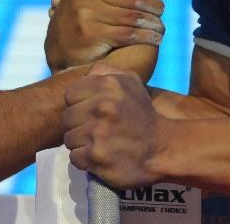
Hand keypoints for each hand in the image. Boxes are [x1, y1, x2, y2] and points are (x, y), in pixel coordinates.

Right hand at [45, 0, 163, 74]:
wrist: (62, 47)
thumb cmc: (84, 12)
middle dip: (151, 6)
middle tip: (161, 10)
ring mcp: (85, 11)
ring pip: (131, 16)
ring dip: (151, 23)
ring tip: (159, 26)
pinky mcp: (90, 32)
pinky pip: (127, 33)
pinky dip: (145, 37)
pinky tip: (154, 39)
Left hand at [63, 63, 164, 188]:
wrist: (161, 148)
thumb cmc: (141, 113)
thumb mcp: (130, 82)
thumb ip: (104, 71)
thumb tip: (84, 74)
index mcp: (108, 85)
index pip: (70, 94)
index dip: (79, 104)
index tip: (92, 112)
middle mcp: (102, 106)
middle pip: (67, 118)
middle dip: (79, 124)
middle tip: (97, 129)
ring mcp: (98, 132)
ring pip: (69, 138)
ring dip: (82, 143)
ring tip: (100, 142)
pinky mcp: (96, 156)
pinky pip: (74, 157)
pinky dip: (85, 159)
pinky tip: (100, 155)